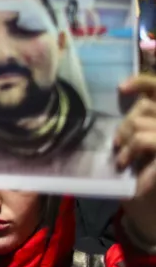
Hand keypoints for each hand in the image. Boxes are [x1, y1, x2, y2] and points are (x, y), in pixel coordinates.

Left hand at [113, 75, 155, 243]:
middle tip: (117, 146)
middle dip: (126, 127)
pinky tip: (136, 184)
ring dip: (128, 147)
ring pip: (141, 127)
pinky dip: (139, 163)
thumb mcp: (143, 145)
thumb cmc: (148, 172)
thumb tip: (119, 99)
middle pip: (145, 108)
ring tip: (124, 163)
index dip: (141, 82)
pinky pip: (148, 146)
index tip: (120, 88)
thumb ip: (140, 122)